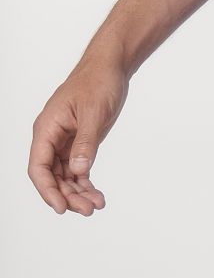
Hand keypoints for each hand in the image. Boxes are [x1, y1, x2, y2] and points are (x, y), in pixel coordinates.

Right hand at [28, 55, 129, 215]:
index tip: (61, 208)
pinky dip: (85, 183)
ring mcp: (65, 142)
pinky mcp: (79, 143)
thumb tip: (79, 170)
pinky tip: (97, 195)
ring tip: (97, 205)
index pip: (39, 166)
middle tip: (89, 209)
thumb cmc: (98, 82)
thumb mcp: (94, 112)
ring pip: (65, 176)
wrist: (110, 67)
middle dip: (68, 195)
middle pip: (52, 176)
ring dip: (78, 192)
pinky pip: (77, 169)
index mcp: (47, 128)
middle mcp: (52, 138)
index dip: (47, 190)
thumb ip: (86, 142)